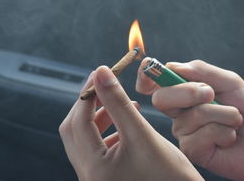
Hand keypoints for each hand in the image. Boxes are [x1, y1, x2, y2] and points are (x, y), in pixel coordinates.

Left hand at [59, 66, 202, 180]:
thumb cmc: (169, 176)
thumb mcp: (142, 134)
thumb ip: (118, 102)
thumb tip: (101, 73)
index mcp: (94, 168)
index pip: (78, 122)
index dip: (87, 94)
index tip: (100, 73)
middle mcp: (89, 176)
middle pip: (75, 131)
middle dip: (89, 105)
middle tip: (105, 85)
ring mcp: (97, 178)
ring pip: (86, 139)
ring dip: (100, 118)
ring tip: (123, 104)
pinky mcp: (107, 177)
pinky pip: (98, 149)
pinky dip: (108, 131)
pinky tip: (127, 123)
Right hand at [136, 59, 243, 180]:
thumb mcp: (230, 82)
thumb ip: (202, 71)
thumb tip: (173, 66)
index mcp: (185, 91)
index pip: (156, 81)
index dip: (147, 74)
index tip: (148, 69)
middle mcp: (180, 111)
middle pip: (162, 98)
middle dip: (188, 92)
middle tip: (211, 93)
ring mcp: (184, 132)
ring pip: (191, 116)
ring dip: (222, 114)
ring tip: (234, 121)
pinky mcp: (192, 151)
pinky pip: (199, 136)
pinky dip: (223, 133)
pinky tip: (229, 138)